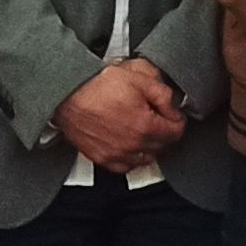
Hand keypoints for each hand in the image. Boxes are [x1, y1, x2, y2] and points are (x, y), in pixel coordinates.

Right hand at [56, 60, 187, 172]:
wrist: (68, 94)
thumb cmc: (98, 85)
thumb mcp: (138, 78)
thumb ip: (163, 94)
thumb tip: (174, 109)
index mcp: (145, 125)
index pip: (176, 132)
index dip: (177, 120)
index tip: (172, 114)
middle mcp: (133, 145)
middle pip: (162, 146)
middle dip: (164, 132)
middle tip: (156, 117)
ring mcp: (117, 154)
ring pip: (146, 158)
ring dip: (149, 146)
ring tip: (142, 130)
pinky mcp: (102, 159)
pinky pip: (125, 167)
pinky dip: (131, 158)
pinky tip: (128, 144)